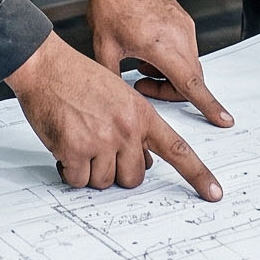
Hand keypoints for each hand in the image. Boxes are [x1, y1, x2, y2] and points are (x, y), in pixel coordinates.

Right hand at [8, 31, 222, 200]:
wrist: (45, 66)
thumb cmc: (77, 79)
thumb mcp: (119, 97)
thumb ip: (135, 128)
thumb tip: (145, 161)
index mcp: (141, 114)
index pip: (178, 150)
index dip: (198, 175)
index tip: (214, 193)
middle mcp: (126, 129)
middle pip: (134, 177)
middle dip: (116, 172)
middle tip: (98, 151)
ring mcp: (101, 140)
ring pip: (104, 182)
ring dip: (89, 171)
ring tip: (78, 141)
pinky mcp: (75, 150)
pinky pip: (78, 180)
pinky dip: (69, 171)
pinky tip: (63, 148)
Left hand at [86, 0, 233, 127]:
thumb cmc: (111, 4)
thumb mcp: (104, 48)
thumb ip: (114, 78)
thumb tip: (118, 99)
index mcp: (161, 45)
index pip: (191, 83)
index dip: (208, 104)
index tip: (224, 119)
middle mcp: (180, 36)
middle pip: (191, 79)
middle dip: (170, 90)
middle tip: (142, 84)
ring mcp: (185, 26)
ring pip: (188, 64)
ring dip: (169, 74)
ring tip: (141, 65)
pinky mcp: (184, 20)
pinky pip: (186, 48)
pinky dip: (172, 58)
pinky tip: (148, 51)